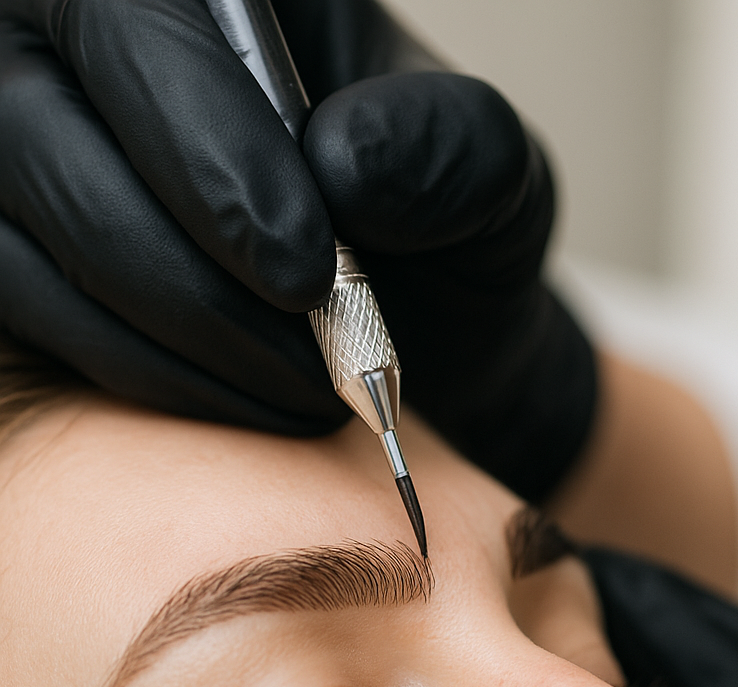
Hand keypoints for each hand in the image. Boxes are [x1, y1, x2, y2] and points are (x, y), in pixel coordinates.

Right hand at [0, 0, 594, 498]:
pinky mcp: (24, 247)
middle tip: (308, 359)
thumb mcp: (488, 176)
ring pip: (19, 238)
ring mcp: (40, 146)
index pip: (136, 13)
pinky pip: (26, 312)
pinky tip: (243, 394)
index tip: (301, 270)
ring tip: (301, 387)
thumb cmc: (444, 227)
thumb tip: (337, 162)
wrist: (421, 316)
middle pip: (37, 127)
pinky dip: (142, 373)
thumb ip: (444, 148)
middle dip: (186, 272)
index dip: (202, 145)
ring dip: (172, 338)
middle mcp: (90, 47)